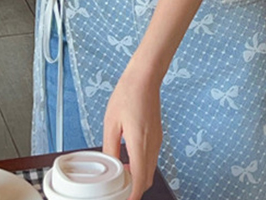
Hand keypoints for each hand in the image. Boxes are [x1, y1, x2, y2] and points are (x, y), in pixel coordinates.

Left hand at [102, 67, 162, 199]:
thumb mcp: (111, 122)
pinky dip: (141, 166)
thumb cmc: (128, 94)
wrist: (145, 77)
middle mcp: (152, 145)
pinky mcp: (157, 136)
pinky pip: (151, 159)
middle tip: (118, 190)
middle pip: (146, 179)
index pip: (139, 180)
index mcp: (140, 144)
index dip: (132, 196)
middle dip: (134, 189)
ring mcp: (157, 141)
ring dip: (137, 177)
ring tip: (120, 175)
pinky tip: (128, 160)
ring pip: (150, 170)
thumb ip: (110, 148)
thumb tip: (108, 166)